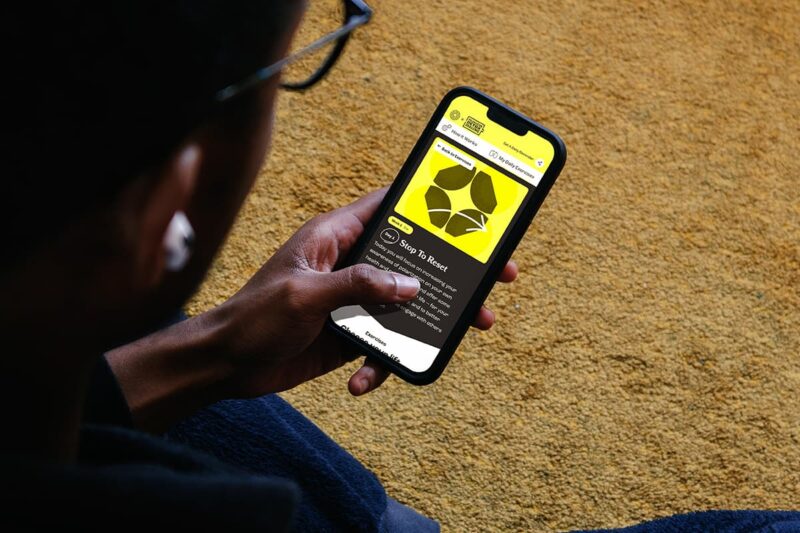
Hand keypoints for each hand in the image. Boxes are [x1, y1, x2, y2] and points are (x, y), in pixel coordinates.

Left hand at [218, 187, 517, 396]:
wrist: (226, 364)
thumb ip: (357, 284)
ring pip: (407, 304)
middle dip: (452, 269)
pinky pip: (383, 343)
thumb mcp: (305, 294)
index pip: (388, 207)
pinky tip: (363, 381)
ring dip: (433, 319)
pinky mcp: (350, 333)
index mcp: (334, 237)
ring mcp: (352, 300)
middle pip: (412, 259)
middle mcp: (349, 265)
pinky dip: (382, 363)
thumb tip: (409, 284)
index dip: (427, 204)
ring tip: (469, 328)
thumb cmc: (253, 316)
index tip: (468, 207)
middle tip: (495, 275)